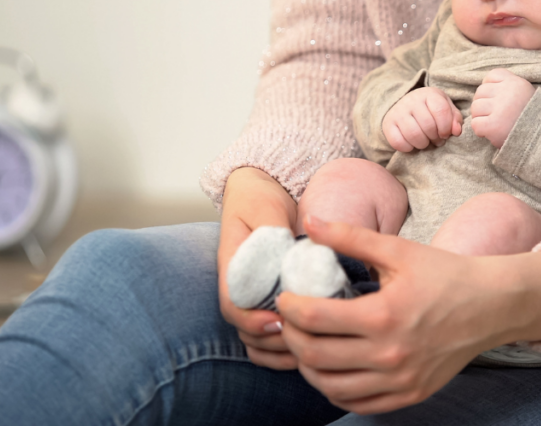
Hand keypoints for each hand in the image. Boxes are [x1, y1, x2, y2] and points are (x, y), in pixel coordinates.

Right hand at [218, 167, 298, 369]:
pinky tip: (303, 349)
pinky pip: (265, 337)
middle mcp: (238, 288)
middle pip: (245, 330)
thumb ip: (274, 233)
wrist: (260, 189)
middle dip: (272, 340)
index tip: (278, 321)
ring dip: (278, 349)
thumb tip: (287, 256)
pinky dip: (280, 350)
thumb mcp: (266, 209)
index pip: (232, 305)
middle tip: (304, 335)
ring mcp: (251, 296)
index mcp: (232, 267)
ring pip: (255, 340)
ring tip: (308, 344)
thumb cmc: (260, 198)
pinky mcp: (266, 300)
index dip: (252, 320)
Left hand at [276, 216, 540, 413]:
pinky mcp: (411, 394)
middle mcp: (390, 354)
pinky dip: (335, 390)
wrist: (493, 306)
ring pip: (331, 387)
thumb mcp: (399, 250)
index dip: (291, 309)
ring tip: (306, 345)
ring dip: (308, 368)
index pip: (316, 319)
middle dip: (292, 338)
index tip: (285, 297)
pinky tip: (331, 370)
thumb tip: (311, 222)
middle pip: (317, 357)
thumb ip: (351, 236)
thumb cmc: (446, 274)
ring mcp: (400, 380)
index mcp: (385, 314)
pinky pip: (358, 404)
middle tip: (290, 321)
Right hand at [382, 87, 462, 151]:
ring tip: (426, 142)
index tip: (445, 134)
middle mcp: (411, 100)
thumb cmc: (431, 109)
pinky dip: (408, 148)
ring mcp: (398, 112)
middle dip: (435, 138)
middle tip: (436, 139)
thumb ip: (455, 119)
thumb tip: (456, 131)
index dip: (446, 127)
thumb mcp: (446, 109)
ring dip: (423, 144)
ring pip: (414, 135)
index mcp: (429, 94)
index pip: (441, 111)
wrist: (405, 106)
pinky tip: (412, 143)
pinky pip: (398, 142)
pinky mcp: (388, 124)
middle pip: (428, 125)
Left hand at [470, 68, 535, 147]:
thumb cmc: (531, 119)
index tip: (499, 100)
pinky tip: (493, 133)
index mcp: (516, 83)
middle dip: (484, 105)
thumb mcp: (525, 94)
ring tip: (495, 124)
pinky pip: (475, 123)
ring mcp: (500, 108)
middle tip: (497, 116)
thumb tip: (486, 85)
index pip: (491, 76)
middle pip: (480, 92)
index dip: (491, 88)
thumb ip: (509, 87)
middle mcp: (507, 92)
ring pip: (475, 107)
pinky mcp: (493, 125)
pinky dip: (481, 131)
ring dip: (481, 118)